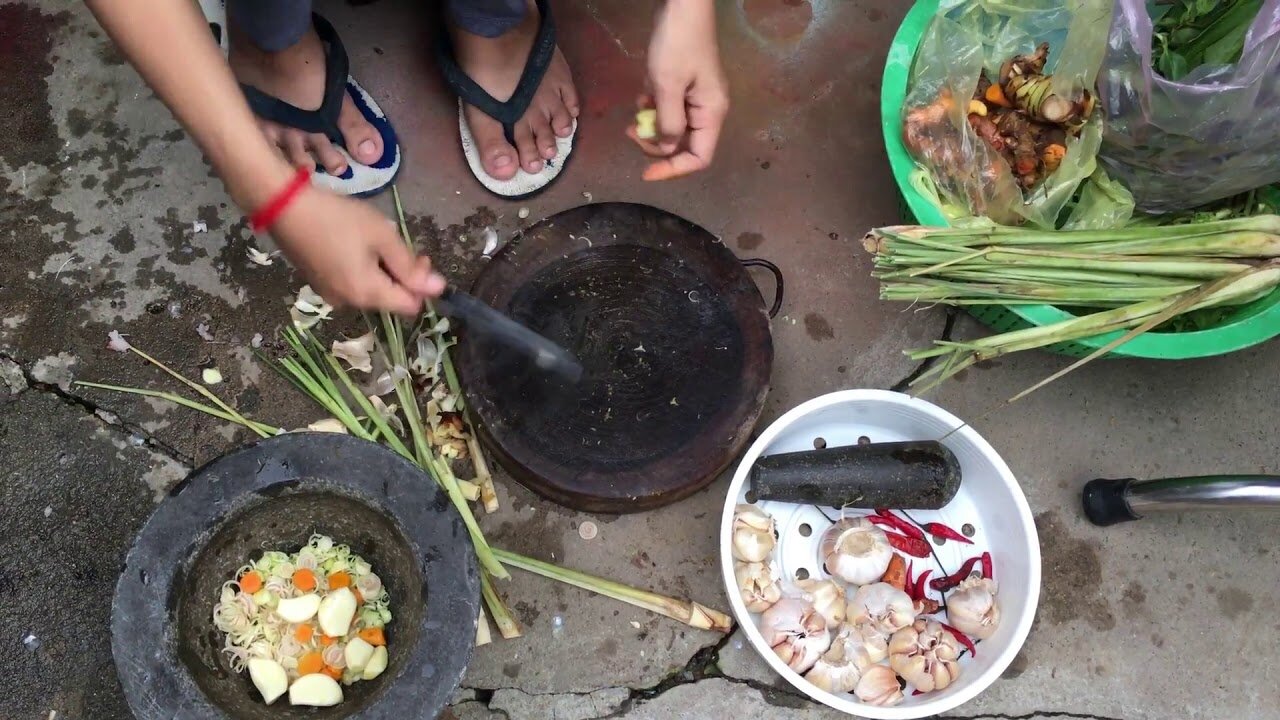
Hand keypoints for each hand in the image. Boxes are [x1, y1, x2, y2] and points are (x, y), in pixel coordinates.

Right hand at [270, 189, 444, 314]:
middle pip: (390, 298)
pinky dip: (360, 268)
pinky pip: (351, 282)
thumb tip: (439, 289)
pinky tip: (353, 243)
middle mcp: (349, 303)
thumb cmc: (337, 218)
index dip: (422, 286)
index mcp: (368, 294)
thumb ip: (410, 265)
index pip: (410, 306)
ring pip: (371, 289)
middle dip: (401, 274)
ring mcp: (331, 294)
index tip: (419, 256)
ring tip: (373, 238)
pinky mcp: (319, 283)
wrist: (284, 207)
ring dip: (381, 269)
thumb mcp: (381, 236)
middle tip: (397, 240)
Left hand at [628, 0, 728, 180]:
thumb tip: (666, 148)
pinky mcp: (685, 86)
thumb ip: (668, 122)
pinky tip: (642, 96)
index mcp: (711, 113)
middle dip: (656, 145)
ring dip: (652, 127)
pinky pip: (669, 109)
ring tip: (634, 115)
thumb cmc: (678, 43)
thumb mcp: (668, 85)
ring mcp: (697, 98)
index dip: (673, 169)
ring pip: (674, 128)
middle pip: (684, 146)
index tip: (645, 172)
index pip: (699, 158)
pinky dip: (654, 109)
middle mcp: (708, 110)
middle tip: (632, 132)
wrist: (683, 4)